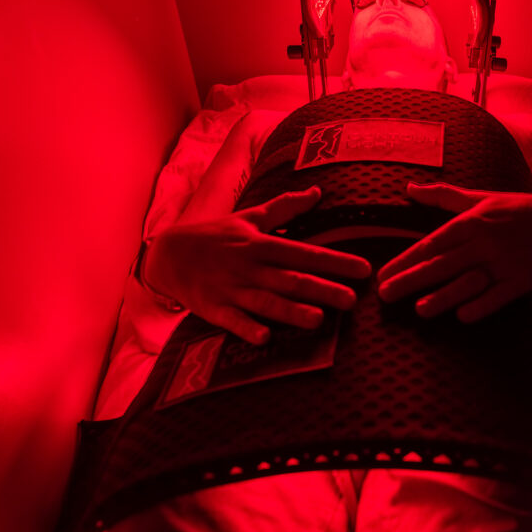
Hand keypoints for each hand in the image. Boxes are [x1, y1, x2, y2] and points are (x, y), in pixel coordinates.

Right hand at [144, 186, 371, 342]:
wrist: (167, 254)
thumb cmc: (215, 236)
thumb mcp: (249, 217)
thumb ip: (285, 208)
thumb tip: (317, 192)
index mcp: (261, 243)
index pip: (305, 253)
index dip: (336, 262)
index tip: (364, 270)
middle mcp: (250, 267)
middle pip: (291, 280)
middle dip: (322, 289)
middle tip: (352, 300)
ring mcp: (231, 289)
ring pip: (266, 302)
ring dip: (291, 312)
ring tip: (318, 320)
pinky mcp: (213, 309)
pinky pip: (232, 321)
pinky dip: (246, 328)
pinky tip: (264, 338)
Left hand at [376, 182, 531, 322]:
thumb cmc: (514, 210)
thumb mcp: (479, 198)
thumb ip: (442, 195)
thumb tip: (409, 188)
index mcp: (471, 221)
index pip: (431, 244)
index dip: (405, 260)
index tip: (383, 275)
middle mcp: (485, 241)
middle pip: (443, 264)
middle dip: (412, 280)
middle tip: (385, 295)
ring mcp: (504, 262)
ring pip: (469, 282)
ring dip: (444, 296)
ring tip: (419, 310)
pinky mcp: (522, 280)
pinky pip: (500, 296)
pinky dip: (482, 305)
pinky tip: (462, 316)